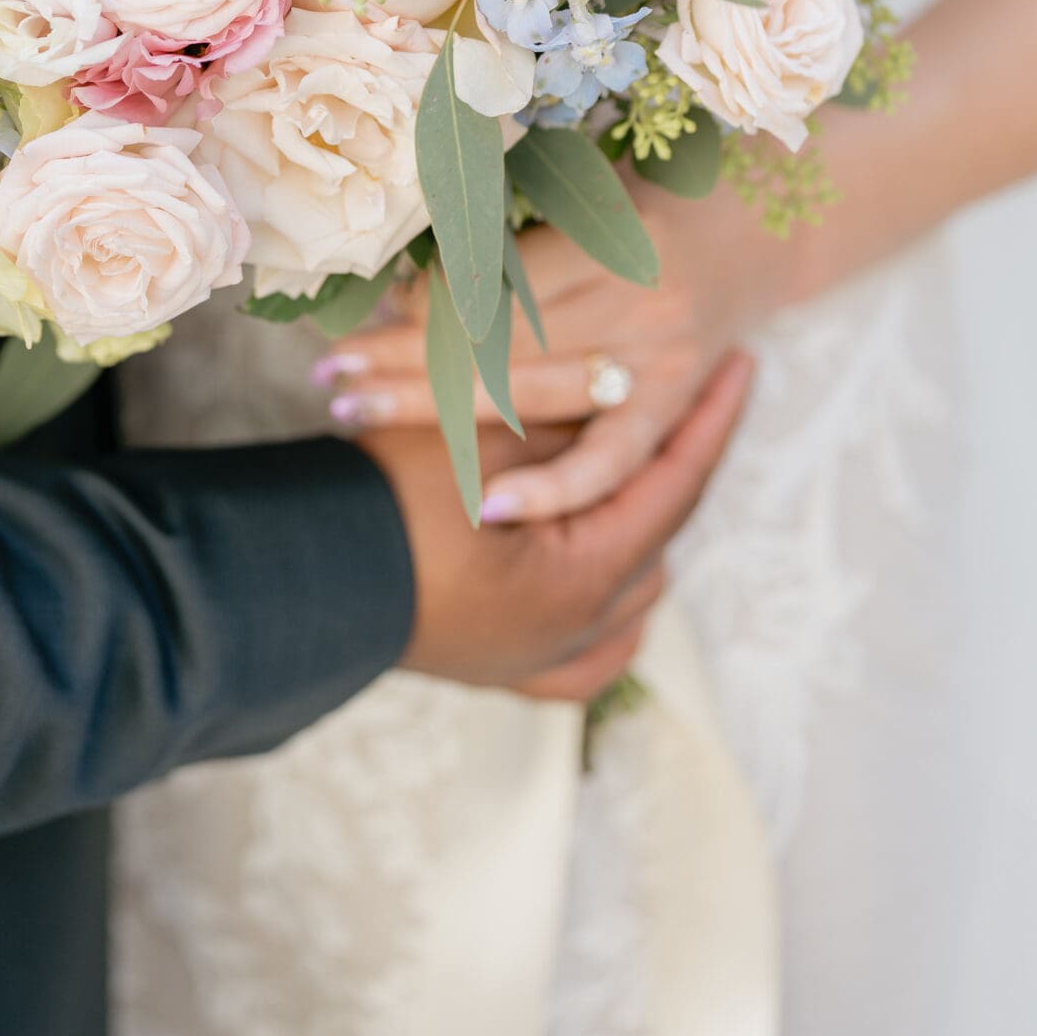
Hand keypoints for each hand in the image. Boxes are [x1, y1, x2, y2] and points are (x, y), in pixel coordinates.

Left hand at [325, 186, 797, 523]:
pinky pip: (612, 460)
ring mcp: (665, 360)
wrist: (757, 229)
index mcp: (620, 234)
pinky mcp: (677, 403)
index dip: (429, 305)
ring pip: (536, 397)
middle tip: (334, 376)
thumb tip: (410, 272)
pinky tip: (491, 508)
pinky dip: (555, 489)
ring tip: (360, 414)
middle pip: (504, 344)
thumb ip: (513, 222)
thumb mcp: (587, 183)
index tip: (369, 316)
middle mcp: (645, 302)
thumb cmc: (652, 193)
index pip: (503, 284)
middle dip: (409, 361)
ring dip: (439, 410)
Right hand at [360, 352, 753, 701]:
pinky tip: (609, 584)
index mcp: (584, 574)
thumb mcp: (482, 429)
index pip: (674, 483)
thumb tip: (617, 379)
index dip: (709, 418)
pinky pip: (588, 655)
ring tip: (638, 471)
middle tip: (682, 405)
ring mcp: (537, 659)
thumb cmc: (386, 496)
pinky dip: (610, 614)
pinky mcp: (499, 669)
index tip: (740, 366)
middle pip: (656, 538)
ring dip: (637, 531)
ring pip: (629, 597)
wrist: (296, 574)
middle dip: (670, 466)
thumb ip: (560, 410)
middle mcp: (575, 632)